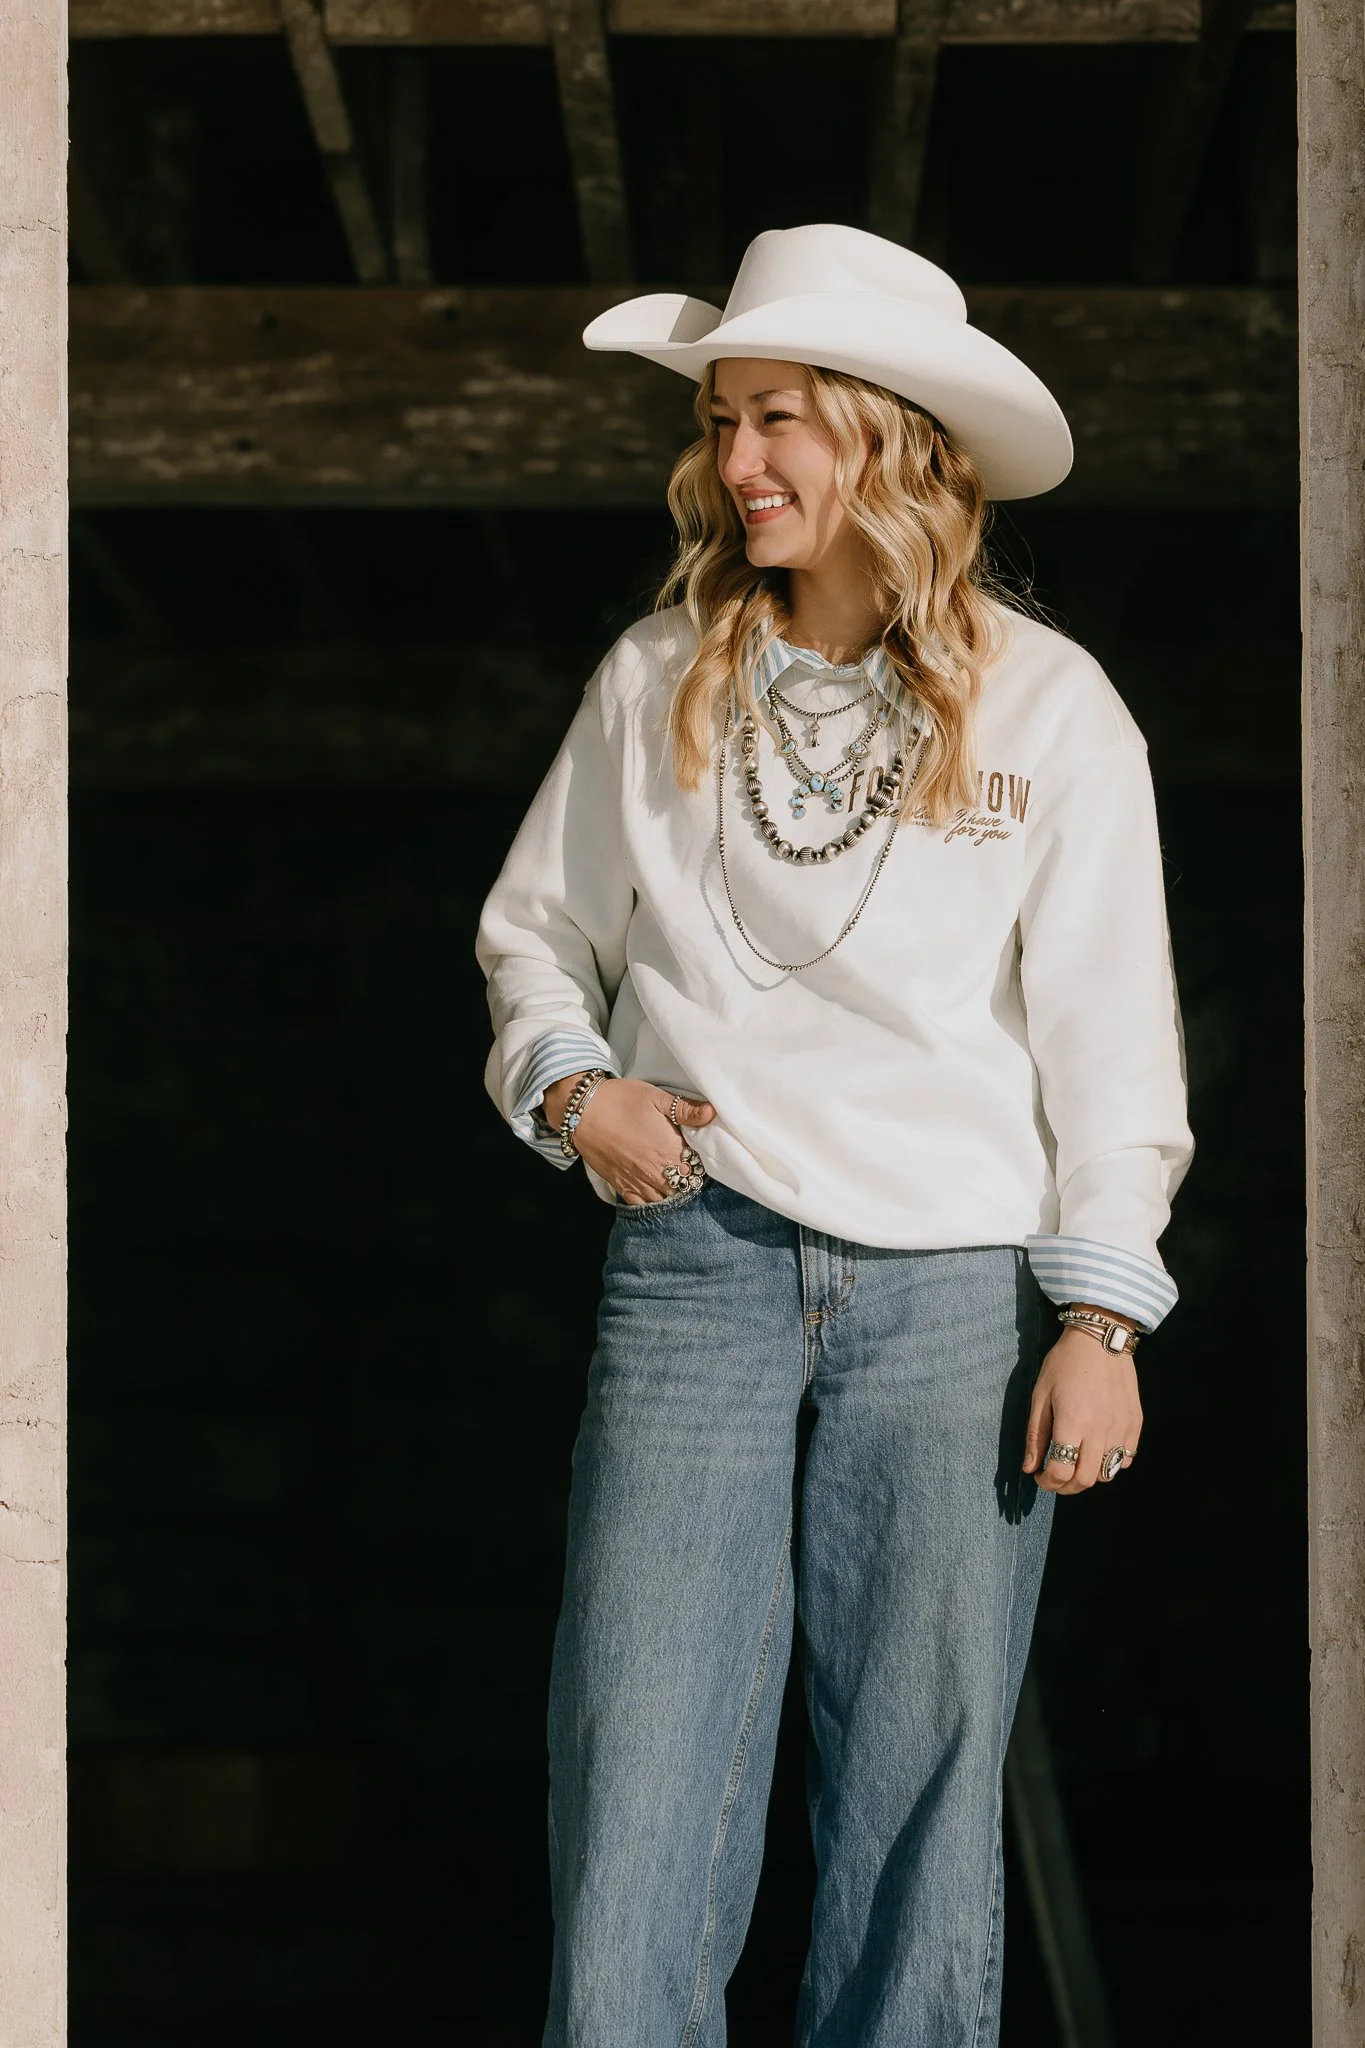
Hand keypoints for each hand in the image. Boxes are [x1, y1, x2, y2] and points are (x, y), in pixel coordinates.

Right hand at [542, 1075, 715, 1204]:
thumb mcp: (656, 1097)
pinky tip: (657, 1194)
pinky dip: (653, 1203)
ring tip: (674, 1180)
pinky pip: (643, 1205)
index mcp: (670, 1151)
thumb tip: (712, 1113)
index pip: (697, 1167)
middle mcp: (657, 1172)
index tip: (698, 1154)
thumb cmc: (620, 1100)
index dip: (700, 1161)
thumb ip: (686, 1109)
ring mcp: (638, 1182)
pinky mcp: (621, 1186)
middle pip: (684, 1187)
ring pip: (666, 1199)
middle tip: (688, 1167)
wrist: (582, 1111)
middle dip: (689, 1179)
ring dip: (673, 1192)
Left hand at [1022, 1326, 1142, 1493]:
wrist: (1101, 1339)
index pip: (1060, 1471)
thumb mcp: (1040, 1395)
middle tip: (1055, 1478)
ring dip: (1088, 1476)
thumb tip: (1029, 1468)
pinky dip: (1111, 1463)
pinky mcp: (1136, 1424)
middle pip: (1085, 1480)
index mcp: (1073, 1422)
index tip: (1039, 1477)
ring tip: (1076, 1464)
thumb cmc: (1064, 1364)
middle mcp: (1100, 1430)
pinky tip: (1098, 1450)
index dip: (1047, 1483)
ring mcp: (1122, 1428)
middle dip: (1066, 1487)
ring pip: (1107, 1474)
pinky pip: (1126, 1458)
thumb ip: (1036, 1435)